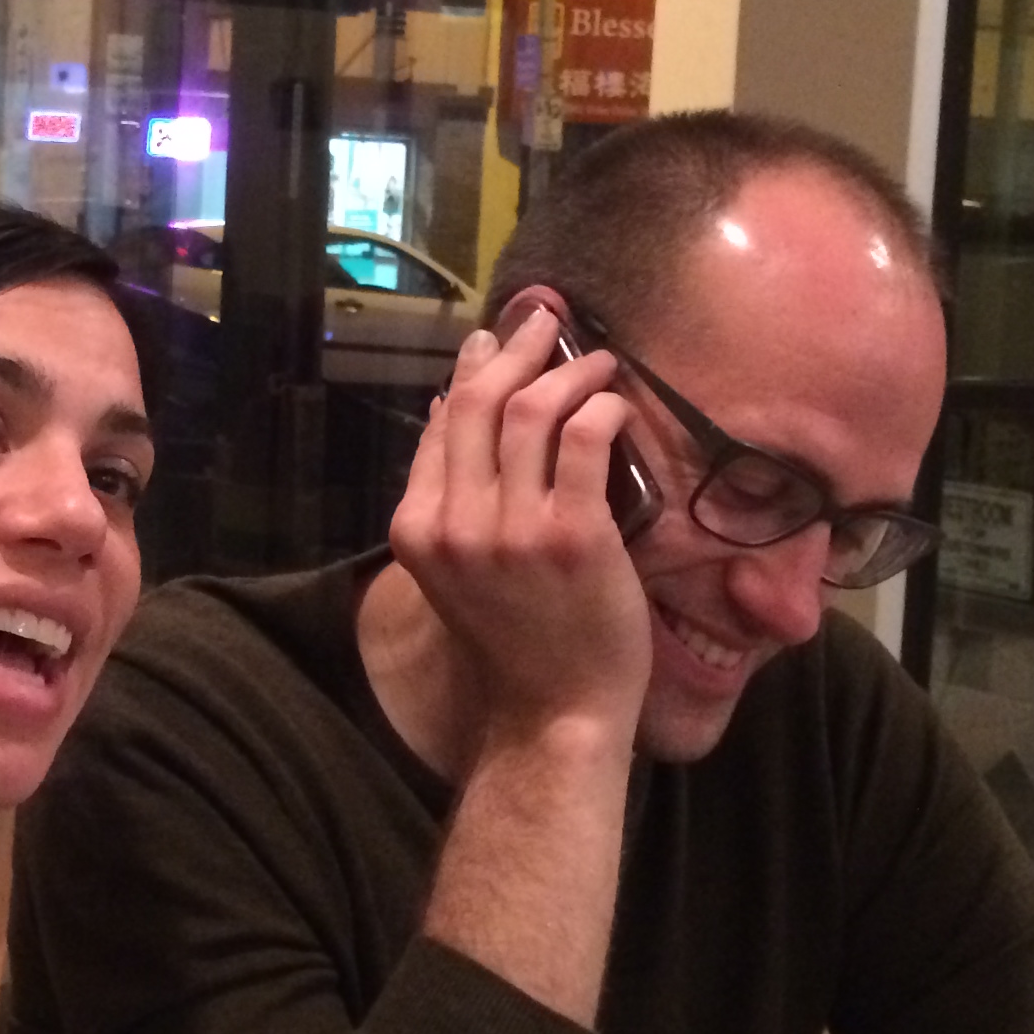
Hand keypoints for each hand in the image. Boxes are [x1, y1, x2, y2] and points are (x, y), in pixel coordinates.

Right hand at [389, 303, 653, 746]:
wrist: (554, 712)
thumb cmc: (516, 639)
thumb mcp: (457, 565)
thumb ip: (448, 490)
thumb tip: (442, 407)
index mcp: (417, 528)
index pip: (442, 423)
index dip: (473, 369)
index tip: (498, 340)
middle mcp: (455, 523)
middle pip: (478, 404)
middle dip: (516, 350)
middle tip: (550, 321)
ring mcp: (511, 529)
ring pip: (531, 413)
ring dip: (568, 371)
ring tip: (599, 359)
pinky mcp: (572, 535)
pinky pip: (583, 440)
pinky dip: (601, 407)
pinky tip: (616, 403)